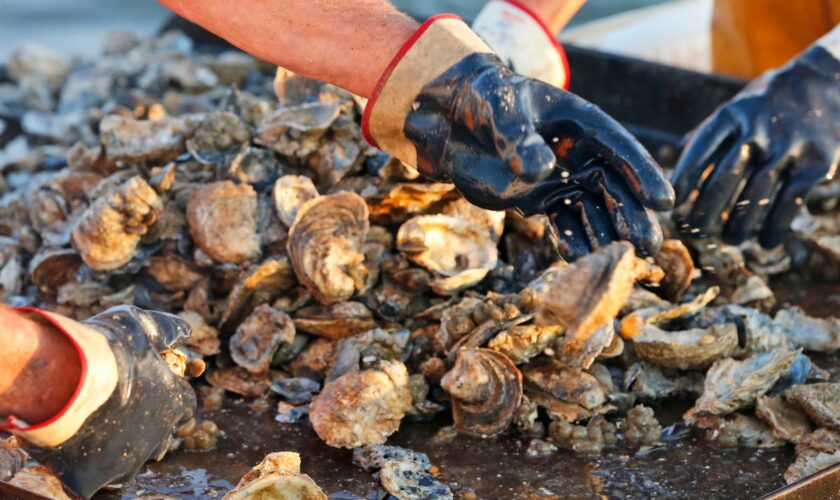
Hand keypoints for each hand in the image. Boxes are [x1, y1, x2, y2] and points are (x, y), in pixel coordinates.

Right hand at [7, 306, 195, 498]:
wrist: (62, 380)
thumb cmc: (105, 350)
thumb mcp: (139, 326)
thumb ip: (165, 329)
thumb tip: (186, 331)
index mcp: (174, 403)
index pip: (184, 405)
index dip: (168, 397)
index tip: (151, 389)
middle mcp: (157, 437)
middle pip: (159, 438)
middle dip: (144, 427)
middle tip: (119, 411)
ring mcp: (126, 462)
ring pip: (127, 463)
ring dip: (116, 449)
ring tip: (94, 430)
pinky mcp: (93, 480)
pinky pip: (92, 481)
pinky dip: (84, 468)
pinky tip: (73, 450)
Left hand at [363, 16, 673, 259]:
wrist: (453, 122)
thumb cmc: (484, 103)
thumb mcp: (499, 111)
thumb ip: (518, 138)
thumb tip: (540, 170)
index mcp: (581, 124)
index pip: (618, 148)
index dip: (641, 173)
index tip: (664, 200)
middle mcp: (579, 154)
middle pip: (613, 186)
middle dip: (632, 216)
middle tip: (647, 246)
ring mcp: (560, 180)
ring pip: (592, 210)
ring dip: (607, 235)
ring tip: (620, 262)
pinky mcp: (540, 201)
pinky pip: (562, 223)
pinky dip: (571, 241)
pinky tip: (579, 259)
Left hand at [672, 44, 839, 247]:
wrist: (831, 80)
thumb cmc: (773, 100)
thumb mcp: (740, 104)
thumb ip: (711, 131)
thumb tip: (677, 154)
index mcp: (732, 115)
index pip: (700, 152)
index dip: (684, 182)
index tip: (673, 206)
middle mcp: (758, 130)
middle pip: (725, 178)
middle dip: (706, 210)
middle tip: (695, 231)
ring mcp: (788, 147)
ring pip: (756, 195)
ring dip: (739, 224)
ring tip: (730, 240)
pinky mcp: (817, 162)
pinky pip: (790, 201)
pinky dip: (776, 225)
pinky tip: (766, 242)